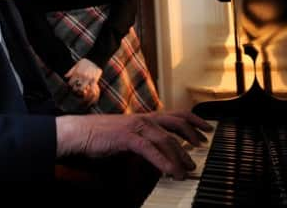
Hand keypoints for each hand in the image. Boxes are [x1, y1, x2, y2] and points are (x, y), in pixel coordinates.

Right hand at [56, 110, 212, 179]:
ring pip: (166, 139)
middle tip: (204, 145)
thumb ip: (144, 141)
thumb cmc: (100, 136)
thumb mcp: (127, 137)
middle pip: (175, 123)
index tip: (206, 128)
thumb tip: (159, 153)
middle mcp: (143, 119)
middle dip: (193, 134)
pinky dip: (163, 162)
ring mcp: (136, 127)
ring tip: (187, 170)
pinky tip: (171, 172)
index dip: (193, 120)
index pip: (175, 114)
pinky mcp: (127, 137)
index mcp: (144, 118)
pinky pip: (150, 150)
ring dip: (179, 156)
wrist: (79, 133)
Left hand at [65, 58, 101, 105]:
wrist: (95, 59)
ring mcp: (88, 78)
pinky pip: (91, 88)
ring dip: (82, 90)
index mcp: (77, 72)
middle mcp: (82, 76)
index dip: (71, 84)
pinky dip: (89, 90)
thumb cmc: (85, 62)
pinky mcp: (94, 80)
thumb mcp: (77, 64)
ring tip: (82, 89)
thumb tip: (65, 76)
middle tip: (77, 88)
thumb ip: (71, 71)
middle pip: (76, 87)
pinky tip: (89, 89)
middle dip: (76, 89)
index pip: (71, 82)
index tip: (72, 85)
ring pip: (82, 89)